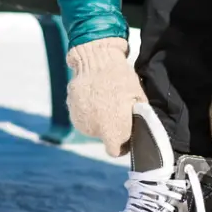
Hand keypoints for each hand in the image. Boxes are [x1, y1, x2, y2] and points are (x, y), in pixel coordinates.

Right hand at [65, 37, 146, 156]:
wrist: (97, 59)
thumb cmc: (122, 79)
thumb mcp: (139, 99)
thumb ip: (139, 120)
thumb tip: (141, 128)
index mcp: (111, 131)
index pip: (114, 151)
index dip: (121, 145)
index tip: (125, 134)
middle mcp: (93, 130)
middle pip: (103, 137)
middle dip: (110, 128)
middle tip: (117, 110)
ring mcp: (79, 119)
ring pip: (92, 126)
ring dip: (98, 118)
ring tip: (105, 99)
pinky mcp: (70, 108)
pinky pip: (82, 114)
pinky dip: (87, 109)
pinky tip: (94, 95)